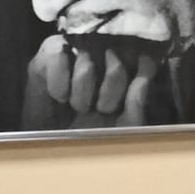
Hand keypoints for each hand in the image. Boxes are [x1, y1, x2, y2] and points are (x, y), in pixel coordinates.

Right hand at [20, 33, 164, 129]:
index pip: (144, 57)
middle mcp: (105, 54)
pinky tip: (60, 97)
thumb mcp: (120, 130)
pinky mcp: (51, 52)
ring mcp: (78, 50)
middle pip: (118, 54)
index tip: (130, 101)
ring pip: (87, 54)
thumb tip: (143, 80)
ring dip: (82, 88)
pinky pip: (57, 53)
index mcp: (129, 71)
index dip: (140, 75)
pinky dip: (59, 81)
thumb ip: (136, 107)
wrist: (52, 144)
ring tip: (77, 106)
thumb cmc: (90, 135)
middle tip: (101, 109)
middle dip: (112, 87)